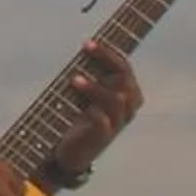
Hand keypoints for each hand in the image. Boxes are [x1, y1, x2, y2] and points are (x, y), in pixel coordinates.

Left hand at [43, 42, 143, 188]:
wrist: (69, 153)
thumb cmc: (78, 116)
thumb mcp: (84, 93)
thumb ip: (89, 73)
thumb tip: (86, 45)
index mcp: (125, 93)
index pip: (123, 68)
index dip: (109, 53)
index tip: (88, 42)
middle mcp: (125, 107)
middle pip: (124, 79)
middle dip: (107, 60)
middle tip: (86, 47)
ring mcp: (115, 123)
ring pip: (116, 100)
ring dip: (95, 87)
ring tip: (74, 79)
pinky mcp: (102, 138)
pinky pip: (103, 122)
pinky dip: (95, 113)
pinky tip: (84, 107)